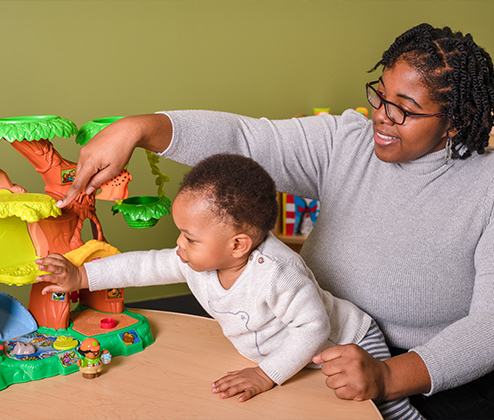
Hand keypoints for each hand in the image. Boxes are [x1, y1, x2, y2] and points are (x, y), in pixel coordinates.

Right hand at [36, 254, 87, 293]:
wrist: (80, 277)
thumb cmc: (71, 283)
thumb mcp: (63, 290)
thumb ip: (52, 289)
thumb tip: (43, 292)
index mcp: (63, 278)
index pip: (52, 278)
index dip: (45, 278)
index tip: (38, 278)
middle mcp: (64, 270)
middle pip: (54, 267)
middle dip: (46, 267)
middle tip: (38, 266)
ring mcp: (65, 264)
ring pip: (55, 260)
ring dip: (46, 259)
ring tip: (38, 260)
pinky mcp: (65, 260)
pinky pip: (58, 255)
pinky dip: (51, 255)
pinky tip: (45, 257)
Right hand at [57, 114, 171, 207]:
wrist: (126, 130)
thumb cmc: (122, 149)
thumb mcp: (114, 170)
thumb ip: (99, 181)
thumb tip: (88, 190)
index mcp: (89, 162)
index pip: (77, 184)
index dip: (69, 196)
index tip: (61, 204)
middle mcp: (83, 155)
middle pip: (80, 176)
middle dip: (86, 184)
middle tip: (100, 185)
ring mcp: (85, 149)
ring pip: (83, 169)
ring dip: (91, 175)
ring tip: (108, 169)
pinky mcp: (88, 146)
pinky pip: (86, 161)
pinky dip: (92, 167)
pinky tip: (104, 164)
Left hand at [212, 367, 274, 401]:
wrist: (267, 372)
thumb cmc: (255, 372)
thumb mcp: (243, 370)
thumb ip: (235, 372)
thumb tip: (227, 373)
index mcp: (239, 375)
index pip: (227, 378)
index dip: (219, 382)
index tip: (213, 386)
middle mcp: (242, 378)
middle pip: (230, 383)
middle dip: (221, 387)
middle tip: (214, 391)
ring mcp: (248, 383)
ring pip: (237, 387)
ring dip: (229, 391)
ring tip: (222, 396)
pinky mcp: (255, 388)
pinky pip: (249, 392)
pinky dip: (244, 396)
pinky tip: (240, 400)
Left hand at [312, 344, 389, 401]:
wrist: (383, 378)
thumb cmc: (363, 364)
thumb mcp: (350, 352)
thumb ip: (332, 352)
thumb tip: (314, 359)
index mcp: (350, 350)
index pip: (325, 354)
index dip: (327, 360)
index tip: (334, 362)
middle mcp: (352, 362)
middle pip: (325, 369)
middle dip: (331, 372)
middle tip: (341, 372)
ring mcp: (354, 377)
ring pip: (329, 382)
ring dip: (336, 383)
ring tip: (346, 380)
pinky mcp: (356, 391)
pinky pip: (337, 393)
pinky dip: (342, 392)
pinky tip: (349, 387)